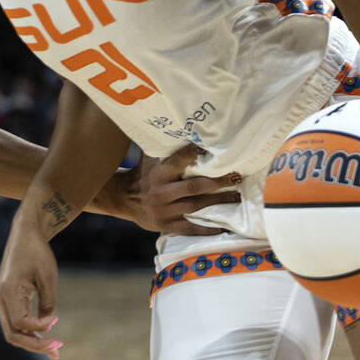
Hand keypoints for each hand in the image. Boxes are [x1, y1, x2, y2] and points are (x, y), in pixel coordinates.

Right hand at [0, 218, 62, 359]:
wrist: (25, 233)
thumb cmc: (37, 251)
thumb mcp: (48, 276)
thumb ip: (47, 303)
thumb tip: (47, 326)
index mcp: (8, 290)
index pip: (20, 322)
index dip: (38, 328)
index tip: (55, 322)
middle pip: (12, 333)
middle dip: (34, 345)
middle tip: (57, 349)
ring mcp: (0, 299)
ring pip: (12, 331)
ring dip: (31, 342)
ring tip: (54, 349)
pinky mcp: (6, 299)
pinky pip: (14, 322)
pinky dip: (28, 332)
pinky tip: (44, 337)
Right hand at [125, 143, 240, 234]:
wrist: (123, 198)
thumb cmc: (142, 173)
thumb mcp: (150, 158)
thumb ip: (166, 148)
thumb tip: (188, 130)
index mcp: (158, 172)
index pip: (179, 160)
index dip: (196, 154)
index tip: (216, 151)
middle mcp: (161, 192)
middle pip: (195, 186)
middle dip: (218, 182)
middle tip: (236, 177)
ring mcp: (163, 211)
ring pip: (196, 206)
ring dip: (218, 202)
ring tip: (236, 196)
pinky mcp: (165, 226)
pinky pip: (189, 228)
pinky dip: (206, 229)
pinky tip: (222, 226)